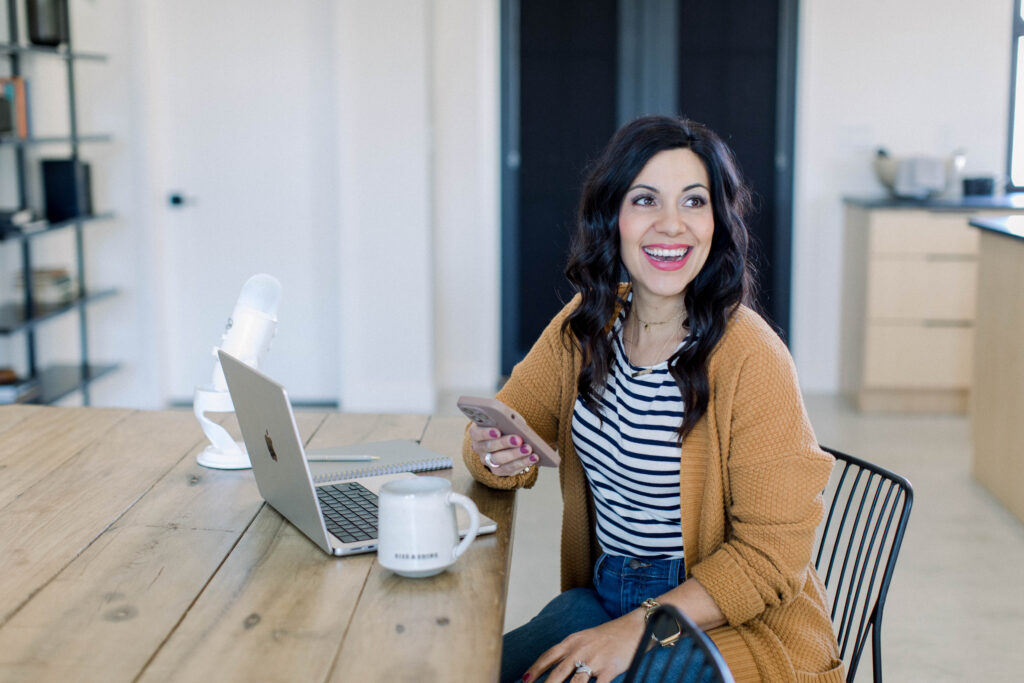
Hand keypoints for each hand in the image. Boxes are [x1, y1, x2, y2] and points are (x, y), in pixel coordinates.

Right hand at [468, 424, 538, 476]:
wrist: (508, 437)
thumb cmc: (506, 424)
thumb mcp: (506, 419)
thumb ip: (507, 420)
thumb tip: (517, 425)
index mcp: (476, 432)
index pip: (476, 433)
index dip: (486, 433)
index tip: (497, 431)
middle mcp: (479, 448)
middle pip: (489, 447)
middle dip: (505, 443)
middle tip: (518, 439)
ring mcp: (487, 461)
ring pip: (499, 460)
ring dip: (515, 454)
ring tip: (529, 449)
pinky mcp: (498, 471)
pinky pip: (509, 469)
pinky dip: (523, 462)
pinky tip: (534, 457)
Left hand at [525, 610, 643, 682]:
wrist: (635, 627)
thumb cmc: (609, 635)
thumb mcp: (585, 638)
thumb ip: (571, 651)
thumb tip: (557, 667)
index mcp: (572, 641)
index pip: (548, 656)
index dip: (535, 669)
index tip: (524, 680)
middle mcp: (580, 650)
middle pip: (557, 673)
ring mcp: (595, 660)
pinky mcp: (609, 669)